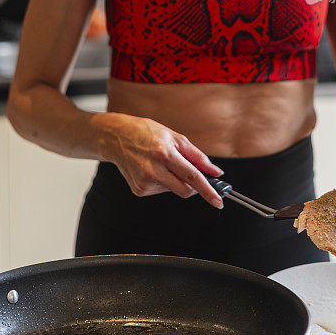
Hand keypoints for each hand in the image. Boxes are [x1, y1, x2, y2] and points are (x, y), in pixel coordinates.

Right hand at [102, 113, 224, 208]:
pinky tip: (153, 169)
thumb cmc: (147, 133)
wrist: (117, 137)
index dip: (208, 190)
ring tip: (163, 164)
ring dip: (176, 180)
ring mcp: (144, 182)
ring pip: (173, 190)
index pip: (192, 177)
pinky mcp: (139, 190)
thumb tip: (215, 171)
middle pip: (185, 190)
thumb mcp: (175, 137)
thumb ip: (197, 156)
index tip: (218, 201)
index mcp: (164, 154)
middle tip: (193, 176)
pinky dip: (164, 182)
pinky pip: (161, 191)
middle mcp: (153, 170)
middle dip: (194, 187)